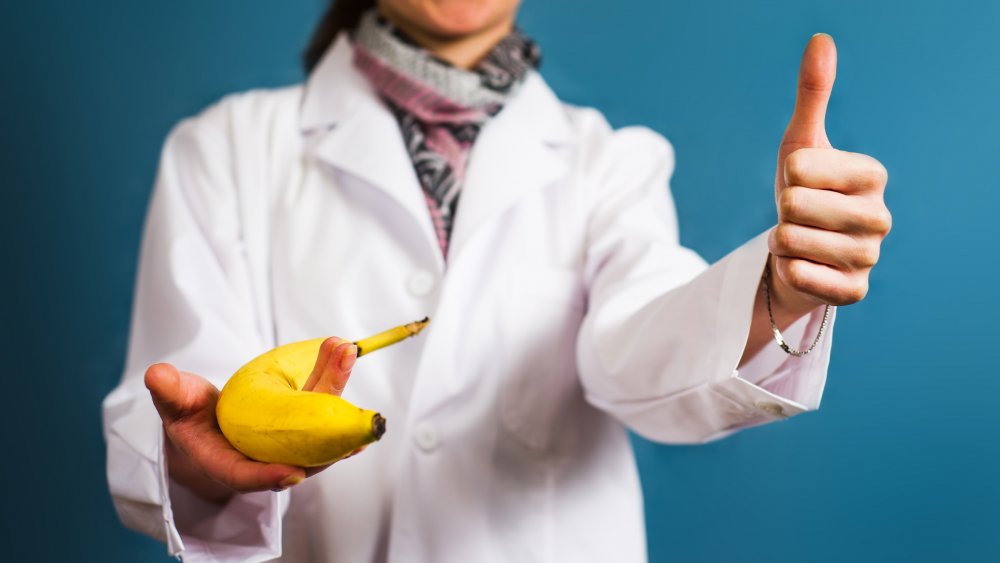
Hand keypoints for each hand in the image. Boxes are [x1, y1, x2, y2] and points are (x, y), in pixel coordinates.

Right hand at [145, 337, 357, 502]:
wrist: (211, 422)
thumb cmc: (190, 416)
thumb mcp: (176, 404)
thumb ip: (170, 392)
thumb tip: (157, 374)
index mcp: (226, 463)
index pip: (246, 477)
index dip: (268, 478)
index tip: (294, 473)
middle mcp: (264, 459)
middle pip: (299, 443)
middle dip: (322, 407)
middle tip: (338, 366)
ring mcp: (289, 444)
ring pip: (318, 423)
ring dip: (335, 386)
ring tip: (344, 350)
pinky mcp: (303, 428)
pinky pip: (323, 412)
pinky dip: (336, 385)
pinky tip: (348, 361)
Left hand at [768, 34, 890, 314]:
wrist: (797, 252)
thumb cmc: (803, 192)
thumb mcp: (801, 143)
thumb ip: (813, 95)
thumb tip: (821, 40)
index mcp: (873, 175)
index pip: (802, 167)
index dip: (788, 174)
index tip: (801, 182)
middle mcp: (880, 217)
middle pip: (795, 205)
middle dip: (782, 211)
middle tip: (798, 216)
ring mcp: (869, 258)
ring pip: (792, 241)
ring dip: (781, 241)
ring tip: (797, 239)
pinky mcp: (853, 292)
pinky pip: (799, 276)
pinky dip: (786, 270)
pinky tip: (799, 265)